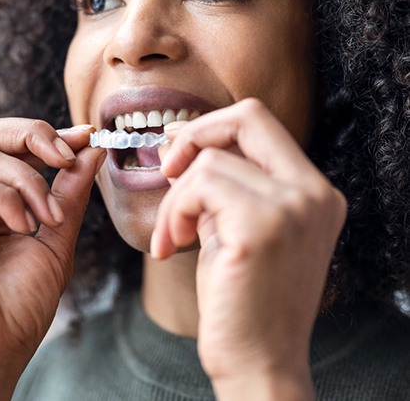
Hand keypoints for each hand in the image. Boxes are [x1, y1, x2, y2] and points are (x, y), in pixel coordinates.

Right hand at [0, 118, 104, 399]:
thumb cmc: (22, 303)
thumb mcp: (57, 236)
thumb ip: (70, 191)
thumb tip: (90, 149)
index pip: (10, 146)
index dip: (47, 135)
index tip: (86, 136)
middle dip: (33, 134)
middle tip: (66, 155)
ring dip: (30, 179)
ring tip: (50, 216)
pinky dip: (6, 199)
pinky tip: (24, 227)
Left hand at [151, 99, 346, 399]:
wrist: (259, 362)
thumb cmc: (242, 298)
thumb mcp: (236, 228)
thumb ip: (220, 183)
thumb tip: (178, 140)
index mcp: (313, 191)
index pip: (261, 123)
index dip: (213, 126)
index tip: (178, 150)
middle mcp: (313, 192)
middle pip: (247, 116)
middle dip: (195, 133)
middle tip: (167, 167)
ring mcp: (294, 207)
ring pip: (209, 161)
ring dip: (175, 198)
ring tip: (172, 235)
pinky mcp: (262, 226)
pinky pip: (199, 187)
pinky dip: (175, 212)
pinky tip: (172, 244)